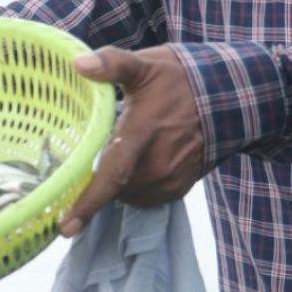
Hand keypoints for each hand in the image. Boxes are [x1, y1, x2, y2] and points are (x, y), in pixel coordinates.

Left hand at [60, 45, 204, 236]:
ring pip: (128, 193)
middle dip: (98, 177)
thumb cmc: (177, 78)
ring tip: (125, 151)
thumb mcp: (144, 64)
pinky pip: (146, 195)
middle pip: (114, 186)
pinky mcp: (180, 186)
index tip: (66, 228)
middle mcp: (158, 163)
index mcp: (143, 133)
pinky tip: (140, 160)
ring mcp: (172, 177)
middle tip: (101, 149)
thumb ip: (111, 64)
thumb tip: (77, 63)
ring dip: (119, 180)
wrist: (225, 94)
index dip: (88, 203)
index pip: (111, 175)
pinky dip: (136, 184)